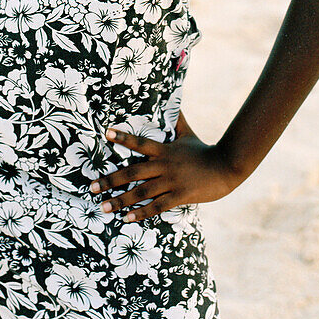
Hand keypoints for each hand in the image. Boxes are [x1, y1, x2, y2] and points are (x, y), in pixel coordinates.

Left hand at [88, 113, 241, 223]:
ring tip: (104, 206)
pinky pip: (157, 206)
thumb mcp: (187, 134)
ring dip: (121, 200)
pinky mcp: (180, 196)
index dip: (123, 137)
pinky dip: (141, 212)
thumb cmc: (204, 150)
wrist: (225, 167)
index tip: (106, 134)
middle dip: (110, 180)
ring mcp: (171, 182)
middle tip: (92, 187)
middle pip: (132, 172)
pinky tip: (127, 217)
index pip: (139, 142)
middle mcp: (164, 166)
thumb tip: (172, 101)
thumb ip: (177, 120)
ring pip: (141, 192)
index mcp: (164, 150)